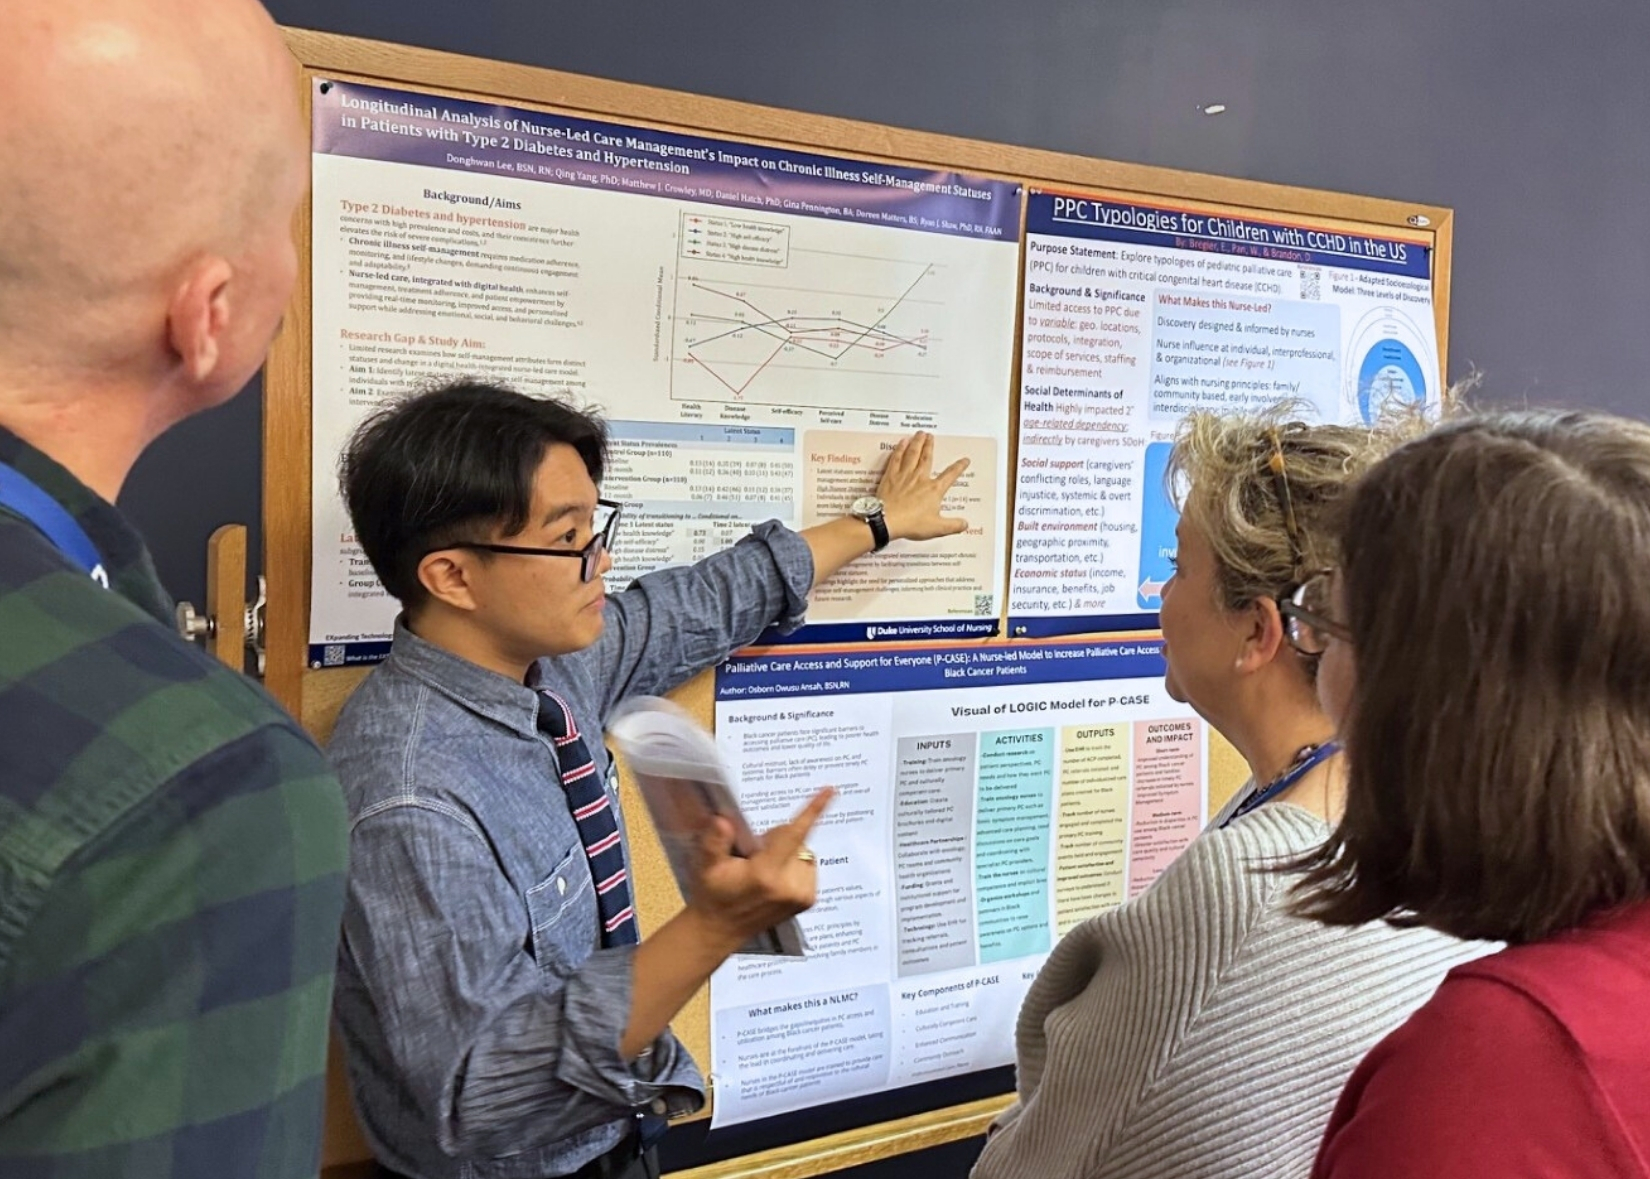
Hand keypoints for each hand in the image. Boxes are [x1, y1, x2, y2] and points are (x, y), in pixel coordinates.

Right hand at [685, 787, 833, 945]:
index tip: (830, 790)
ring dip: (786, 853)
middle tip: (752, 857)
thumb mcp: (706, 866)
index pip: (793, 835)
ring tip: (762, 871)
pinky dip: (793, 866)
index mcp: (766, 875)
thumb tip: (724, 820)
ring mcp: (803, 895)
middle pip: (795, 840)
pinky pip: (806, 867)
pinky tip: (774, 880)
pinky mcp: (808, 900)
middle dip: (776, 839)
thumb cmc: (713, 895)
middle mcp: (791, 886)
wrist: (720, 930)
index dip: (812, 810)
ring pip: (803, 852)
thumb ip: (714, 842)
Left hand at [875, 431, 969, 541]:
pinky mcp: (890, 477)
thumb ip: (953, 525)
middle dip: (930, 446)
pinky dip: (900, 449)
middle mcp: (920, 478)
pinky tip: (901, 443)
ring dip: (917, 443)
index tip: (964, 460)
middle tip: (931, 436)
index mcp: (934, 490)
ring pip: (912, 454)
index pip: (950, 475)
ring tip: (919, 434)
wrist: (888, 521)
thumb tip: (964, 524)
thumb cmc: (911, 523)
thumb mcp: (937, 528)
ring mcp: (904, 475)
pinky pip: (896, 458)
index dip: (959, 467)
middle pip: (927, 458)